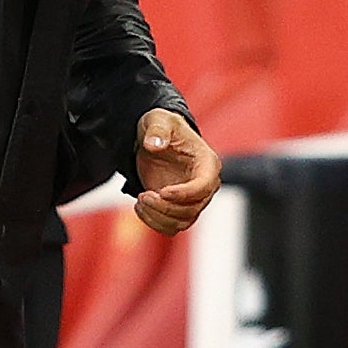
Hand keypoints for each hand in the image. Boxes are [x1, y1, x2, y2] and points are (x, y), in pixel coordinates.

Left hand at [132, 108, 221, 234]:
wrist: (154, 139)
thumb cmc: (162, 126)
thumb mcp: (158, 120)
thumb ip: (157, 130)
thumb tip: (155, 145)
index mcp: (207, 163)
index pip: (204, 187)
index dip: (184, 194)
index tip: (162, 192)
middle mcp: (205, 185)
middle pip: (192, 209)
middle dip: (165, 207)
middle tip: (144, 195)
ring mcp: (193, 199)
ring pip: (182, 222)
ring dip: (158, 217)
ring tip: (140, 200)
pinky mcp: (179, 209)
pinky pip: (171, 227)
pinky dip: (154, 223)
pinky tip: (140, 207)